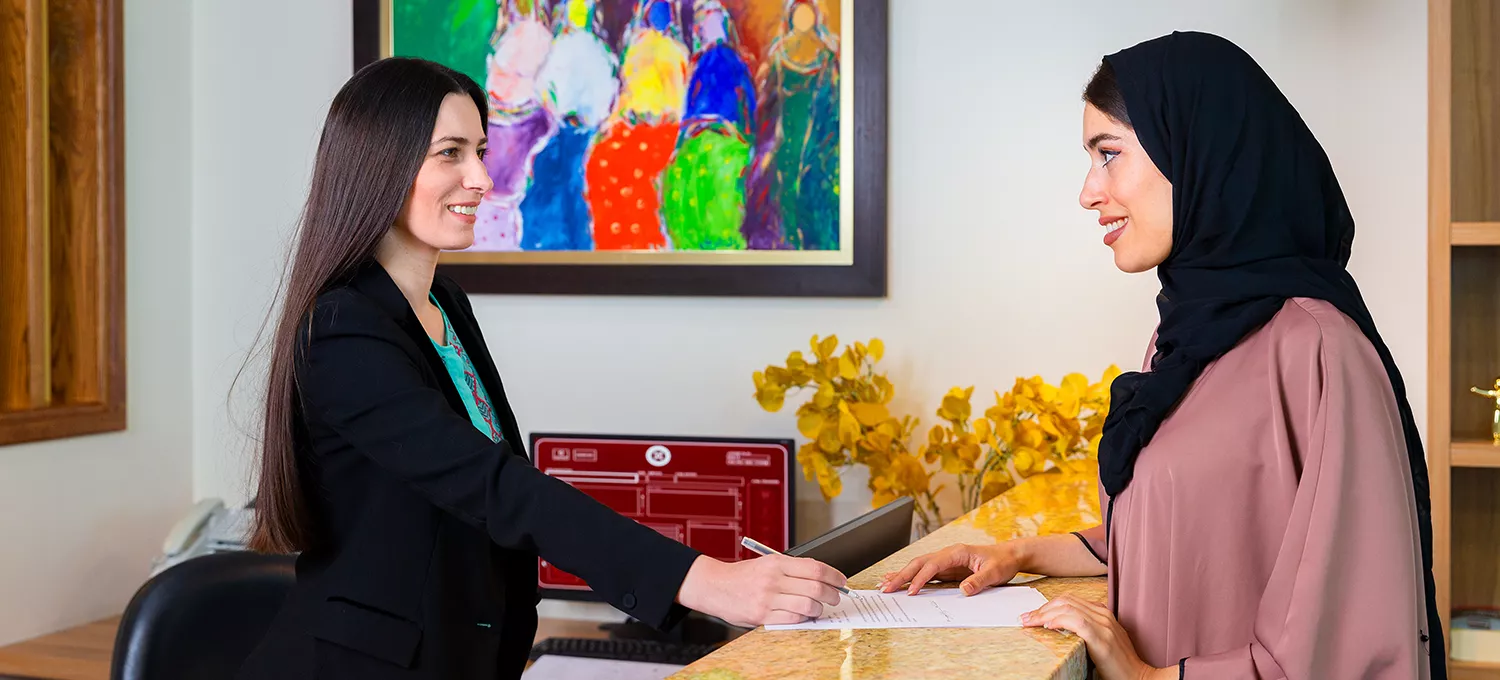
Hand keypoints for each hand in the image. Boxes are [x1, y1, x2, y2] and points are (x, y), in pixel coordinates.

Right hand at [676, 554, 846, 627]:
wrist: (715, 586)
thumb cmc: (743, 576)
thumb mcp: (767, 564)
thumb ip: (791, 569)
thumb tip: (822, 578)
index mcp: (776, 562)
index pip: (815, 568)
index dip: (834, 576)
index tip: (842, 582)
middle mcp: (773, 579)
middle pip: (815, 587)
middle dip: (832, 595)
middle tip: (835, 598)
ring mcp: (767, 598)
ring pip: (807, 605)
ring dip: (819, 609)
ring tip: (818, 609)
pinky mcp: (761, 615)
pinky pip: (793, 619)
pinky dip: (803, 619)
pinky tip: (804, 616)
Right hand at [877, 542, 1020, 595]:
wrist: (1010, 556)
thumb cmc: (1002, 562)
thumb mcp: (994, 572)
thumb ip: (979, 581)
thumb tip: (963, 590)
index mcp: (957, 552)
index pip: (932, 565)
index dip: (920, 578)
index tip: (912, 591)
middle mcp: (948, 554)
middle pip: (919, 563)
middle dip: (902, 576)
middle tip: (886, 588)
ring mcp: (946, 561)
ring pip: (918, 567)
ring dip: (902, 576)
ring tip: (885, 584)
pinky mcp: (947, 569)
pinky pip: (925, 573)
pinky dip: (911, 578)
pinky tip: (901, 582)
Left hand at [1021, 595, 1171, 679]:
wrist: (1139, 677)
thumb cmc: (1117, 664)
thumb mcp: (1100, 642)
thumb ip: (1084, 630)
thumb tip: (1054, 628)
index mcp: (1102, 613)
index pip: (1069, 600)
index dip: (1047, 605)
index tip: (1032, 616)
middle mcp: (1103, 615)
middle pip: (1065, 601)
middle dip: (1041, 608)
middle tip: (1025, 619)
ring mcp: (1104, 625)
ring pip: (1067, 608)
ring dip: (1044, 614)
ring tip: (1030, 623)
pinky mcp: (1102, 638)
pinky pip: (1076, 621)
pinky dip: (1058, 621)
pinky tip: (1047, 626)